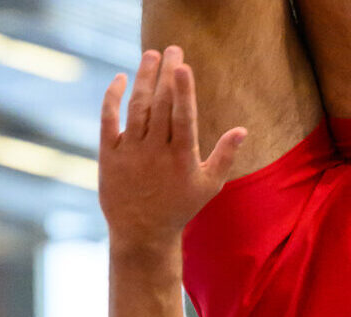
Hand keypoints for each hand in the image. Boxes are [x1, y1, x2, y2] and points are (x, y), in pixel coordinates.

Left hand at [99, 46, 246, 254]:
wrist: (142, 234)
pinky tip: (120, 79)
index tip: (183, 66)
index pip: (183, 117)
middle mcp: (155, 152)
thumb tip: (242, 130)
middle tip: (172, 49)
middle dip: (167, 74)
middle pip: (161, 105)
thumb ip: (225, 156)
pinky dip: (112, 98)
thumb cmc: (179, 208)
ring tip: (151, 55)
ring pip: (137, 107)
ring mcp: (131, 153)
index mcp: (182, 159)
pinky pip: (108, 120)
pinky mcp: (109, 156)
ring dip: (143, 78)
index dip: (183, 91)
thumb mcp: (208, 186)